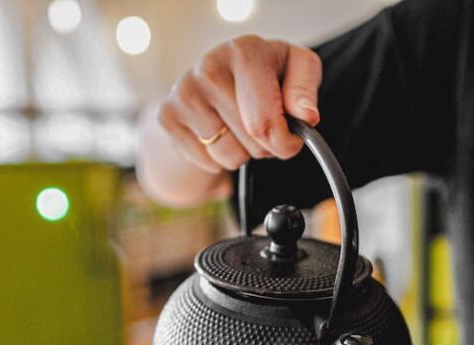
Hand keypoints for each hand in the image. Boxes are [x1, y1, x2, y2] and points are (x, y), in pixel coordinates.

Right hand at [156, 35, 321, 172]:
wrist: (215, 78)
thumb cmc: (263, 75)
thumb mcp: (296, 69)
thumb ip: (305, 89)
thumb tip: (306, 116)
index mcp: (245, 52)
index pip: (265, 122)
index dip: (283, 142)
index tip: (289, 141)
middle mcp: (209, 67)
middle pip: (252, 143)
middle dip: (266, 147)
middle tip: (262, 128)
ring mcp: (183, 92)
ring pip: (229, 157)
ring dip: (243, 154)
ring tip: (239, 129)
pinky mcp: (167, 116)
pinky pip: (207, 162)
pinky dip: (218, 159)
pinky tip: (218, 134)